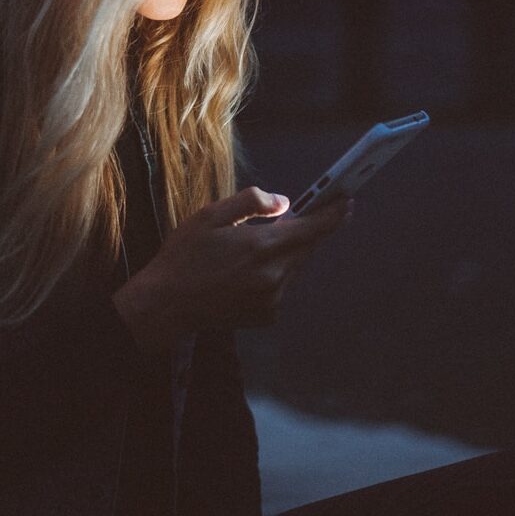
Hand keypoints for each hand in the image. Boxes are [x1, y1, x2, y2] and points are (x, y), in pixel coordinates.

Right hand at [112, 185, 353, 351]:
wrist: (167, 304)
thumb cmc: (185, 256)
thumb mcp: (210, 215)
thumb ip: (251, 203)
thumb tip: (284, 203)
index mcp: (262, 247)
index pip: (313, 228)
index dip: (333, 213)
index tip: (347, 200)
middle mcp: (274, 276)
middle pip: (306, 247)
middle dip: (303, 230)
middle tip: (290, 217)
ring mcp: (272, 299)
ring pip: (293, 267)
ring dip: (284, 253)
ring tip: (250, 249)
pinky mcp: (267, 315)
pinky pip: (281, 286)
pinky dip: (272, 274)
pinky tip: (242, 273)